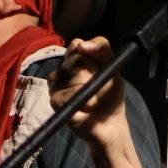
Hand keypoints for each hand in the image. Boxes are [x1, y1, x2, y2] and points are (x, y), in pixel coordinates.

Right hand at [48, 37, 127, 151]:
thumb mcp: (112, 67)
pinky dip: (79, 101)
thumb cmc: (110, 94)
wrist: (109, 122)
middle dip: (92, 73)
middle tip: (97, 86)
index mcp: (75, 58)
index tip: (98, 66)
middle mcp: (63, 69)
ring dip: (87, 88)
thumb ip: (102, 48)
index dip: (89, 55)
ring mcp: (56, 85)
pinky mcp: (54, 100)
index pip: (76, 44)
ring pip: (70, 76)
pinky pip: (65, 94)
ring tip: (91, 97)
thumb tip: (81, 44)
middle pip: (75, 59)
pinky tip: (85, 107)